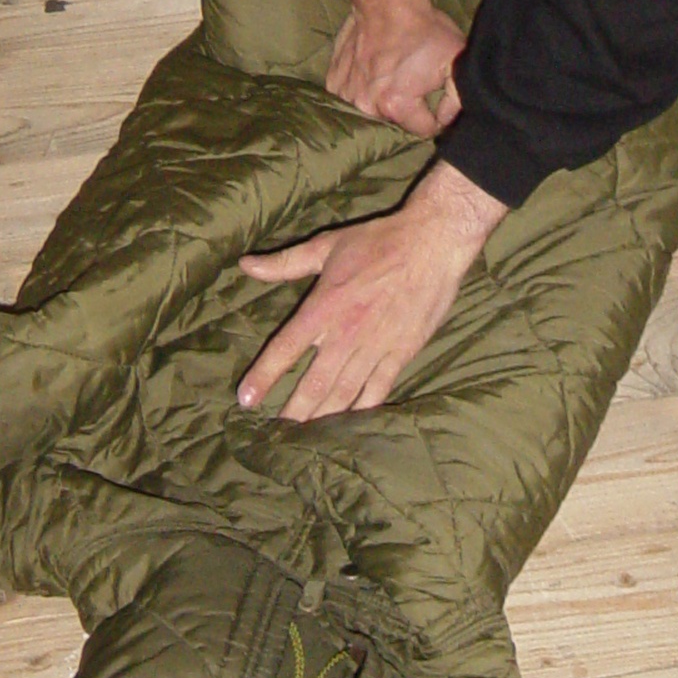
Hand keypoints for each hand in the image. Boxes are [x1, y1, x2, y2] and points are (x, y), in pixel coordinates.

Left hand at [236, 164, 507, 421]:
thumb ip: (285, 263)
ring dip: (323, 416)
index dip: (263, 376)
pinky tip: (350, 423)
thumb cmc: (378, 241)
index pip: (285, 348)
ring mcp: (375, 347)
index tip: (245, 398)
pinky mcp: (401, 353)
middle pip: (313, 383)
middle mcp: (346, 334)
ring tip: (306, 436)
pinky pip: (378, 389)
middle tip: (277, 433)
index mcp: (323, 307)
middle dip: (294, 411)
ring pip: (344, 392)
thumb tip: (245, 265)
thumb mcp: (326, 246)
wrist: (432, 244)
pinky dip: (362, 409)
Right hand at [321, 0, 465, 138]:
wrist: (386, 0)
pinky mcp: (334, 81)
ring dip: (382, 98)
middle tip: (412, 80)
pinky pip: (352, 96)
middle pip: (396, 122)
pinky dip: (362, 88)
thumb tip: (446, 121)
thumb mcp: (455, 61)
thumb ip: (457, 98)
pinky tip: (372, 70)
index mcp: (395, 104)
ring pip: (371, 110)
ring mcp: (346, 93)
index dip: (435, 116)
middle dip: (407, 108)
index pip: (424, 129)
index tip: (434, 97)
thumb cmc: (423, 30)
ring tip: (392, 73)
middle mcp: (366, 104)